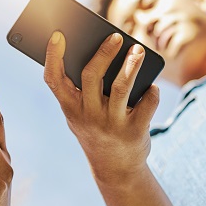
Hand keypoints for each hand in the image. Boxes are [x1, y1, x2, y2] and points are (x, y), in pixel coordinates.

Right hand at [44, 31, 159, 185]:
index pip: (54, 80)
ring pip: (121, 87)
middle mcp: (88, 116)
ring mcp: (111, 124)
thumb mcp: (81, 114)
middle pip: (91, 76)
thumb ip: (83, 89)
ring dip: (131, 65)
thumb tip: (101, 51)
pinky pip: (146, 105)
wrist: (116, 170)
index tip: (58, 35)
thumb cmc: (96, 130)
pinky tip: (152, 86)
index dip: (53, 56)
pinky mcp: (134, 132)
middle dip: (104, 53)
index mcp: (70, 108)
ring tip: (138, 50)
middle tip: (116, 37)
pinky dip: (151, 92)